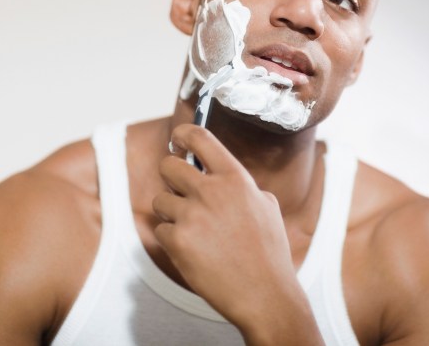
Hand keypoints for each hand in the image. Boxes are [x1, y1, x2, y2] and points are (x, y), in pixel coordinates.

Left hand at [153, 124, 316, 341]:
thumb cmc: (268, 252)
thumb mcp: (266, 206)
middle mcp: (211, 191)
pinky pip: (160, 230)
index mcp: (235, 178)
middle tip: (180, 191)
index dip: (183, 134)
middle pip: (168, 165)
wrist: (264, 294)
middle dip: (171, 177)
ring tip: (194, 230)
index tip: (178, 139)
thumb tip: (217, 175)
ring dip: (171, 213)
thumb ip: (240, 186)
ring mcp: (192, 216)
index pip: (199, 137)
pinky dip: (171, 239)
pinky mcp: (177, 241)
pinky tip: (193, 250)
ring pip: (160, 200)